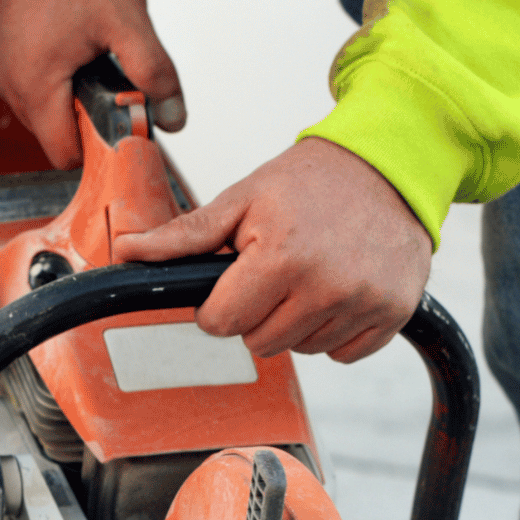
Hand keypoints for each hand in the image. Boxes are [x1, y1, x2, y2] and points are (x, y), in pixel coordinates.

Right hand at [0, 0, 184, 169]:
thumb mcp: (128, 22)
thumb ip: (154, 75)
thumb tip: (173, 118)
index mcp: (35, 85)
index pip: (64, 154)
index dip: (96, 145)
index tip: (115, 120)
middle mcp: (6, 81)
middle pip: (51, 131)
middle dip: (82, 113)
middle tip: (103, 72)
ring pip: (37, 105)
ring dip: (63, 91)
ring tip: (82, 51)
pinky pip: (22, 77)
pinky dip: (44, 70)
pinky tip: (63, 39)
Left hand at [113, 137, 431, 363]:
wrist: (390, 165)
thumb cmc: (314, 180)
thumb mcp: (244, 197)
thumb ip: (186, 235)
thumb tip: (127, 252)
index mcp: (282, 256)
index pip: (222, 323)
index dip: (219, 304)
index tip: (235, 279)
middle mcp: (326, 286)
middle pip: (259, 343)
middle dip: (257, 312)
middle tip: (276, 271)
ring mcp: (364, 303)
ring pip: (301, 350)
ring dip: (297, 322)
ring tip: (311, 275)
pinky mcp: (392, 315)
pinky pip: (343, 354)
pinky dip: (335, 330)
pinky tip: (339, 291)